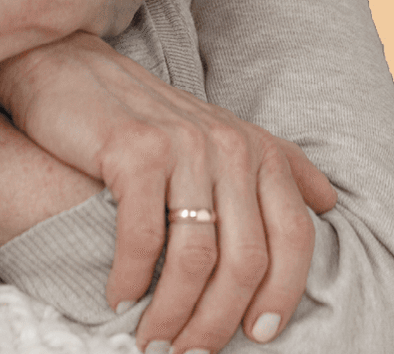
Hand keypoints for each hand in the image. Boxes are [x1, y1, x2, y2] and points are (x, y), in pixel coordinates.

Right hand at [0, 33, 336, 349]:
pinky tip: (118, 299)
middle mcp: (229, 146)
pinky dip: (130, 279)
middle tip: (191, 353)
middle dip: (219, 321)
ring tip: (152, 341)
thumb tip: (328, 201)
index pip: (294, 239)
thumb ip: (274, 163)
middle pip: (245, 259)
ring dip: (173, 313)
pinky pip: (142, 236)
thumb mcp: (217, 130)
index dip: (280, 296)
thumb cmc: (140, 114)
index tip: (256, 336)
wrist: (65, 68)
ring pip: (195, 257)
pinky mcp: (133, 151)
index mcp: (258, 149)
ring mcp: (182, 147)